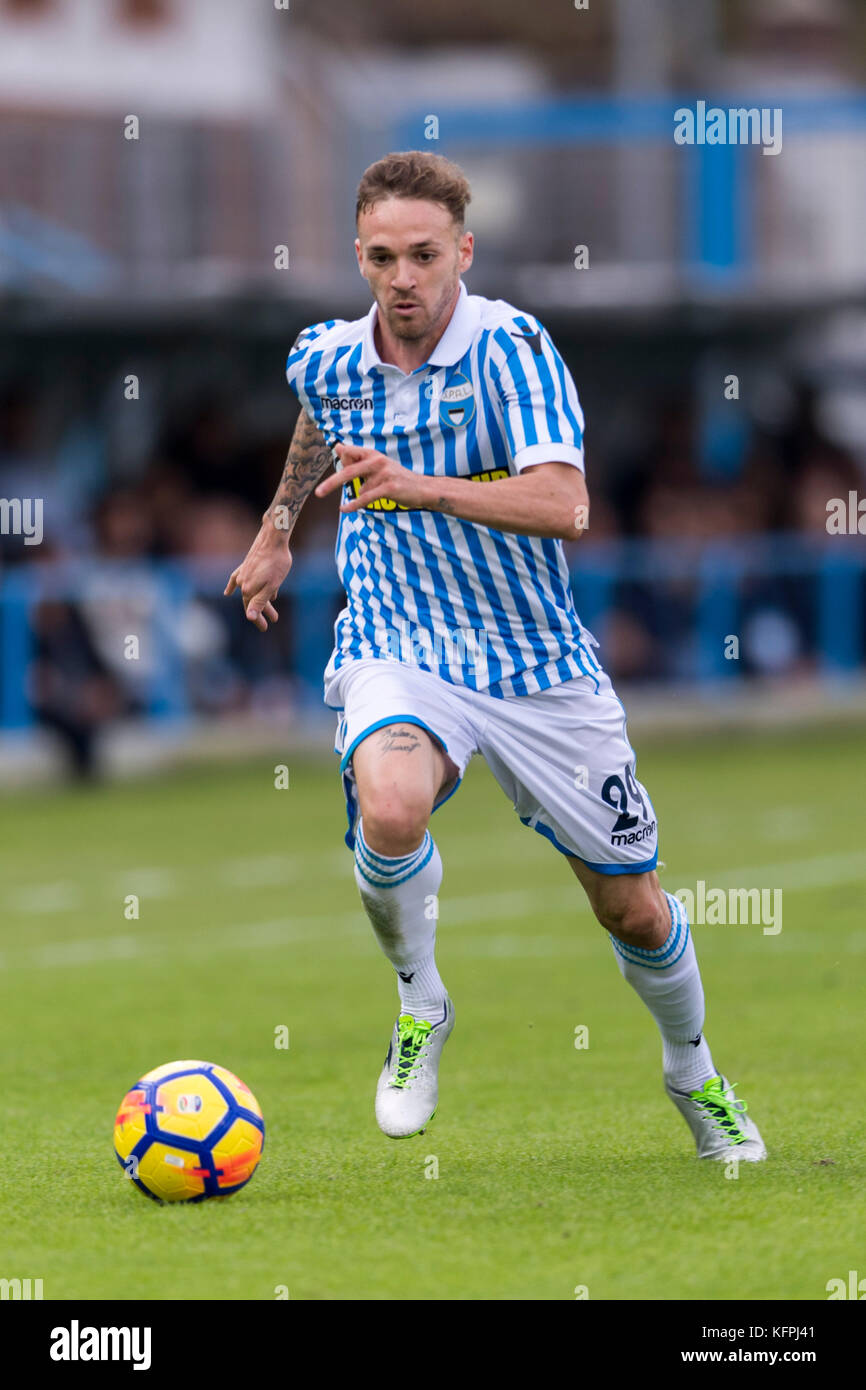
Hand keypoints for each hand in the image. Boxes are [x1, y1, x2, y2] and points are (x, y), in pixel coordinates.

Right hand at [224, 525, 292, 631]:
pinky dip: (233, 586)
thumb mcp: (272, 585)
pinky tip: (228, 592)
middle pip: (250, 601)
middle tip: (273, 620)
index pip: (251, 609)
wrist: (273, 538)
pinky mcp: (245, 565)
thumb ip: (260, 601)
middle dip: (262, 611)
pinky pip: (236, 578)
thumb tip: (249, 617)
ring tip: (271, 605)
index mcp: (249, 589)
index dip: (258, 619)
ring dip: (258, 599)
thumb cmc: (276, 562)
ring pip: (248, 591)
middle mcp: (242, 582)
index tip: (265, 628)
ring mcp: (243, 573)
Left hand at [315, 443, 431, 512]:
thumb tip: (338, 448)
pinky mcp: (389, 486)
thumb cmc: (397, 478)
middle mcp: (377, 461)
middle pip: (348, 471)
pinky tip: (345, 508)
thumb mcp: (377, 467)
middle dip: (332, 483)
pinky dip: (355, 505)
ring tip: (380, 494)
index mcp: (373, 454)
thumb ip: (357, 460)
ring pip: (361, 489)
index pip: (349, 453)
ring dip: (363, 498)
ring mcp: (383, 473)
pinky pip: (366, 497)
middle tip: (318, 493)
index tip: (337, 458)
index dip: (341, 458)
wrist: (422, 488)